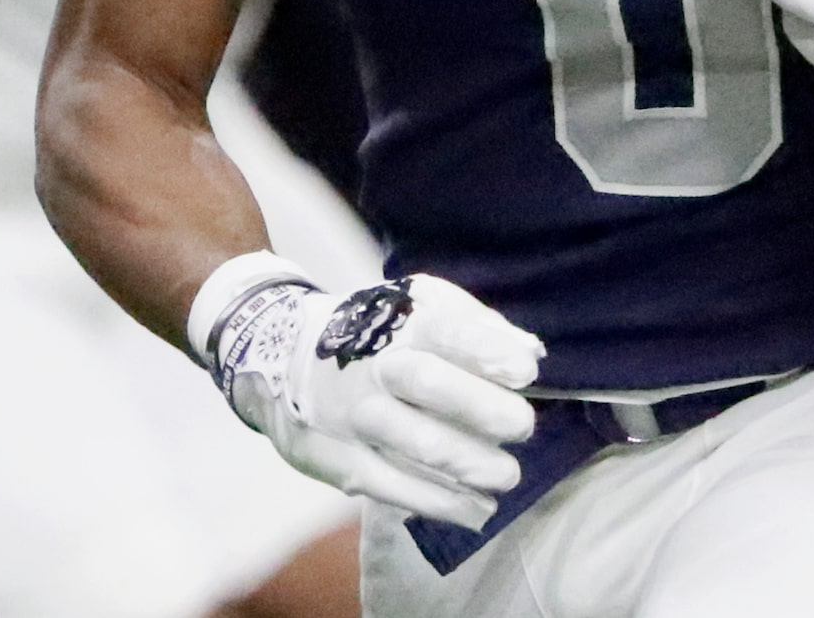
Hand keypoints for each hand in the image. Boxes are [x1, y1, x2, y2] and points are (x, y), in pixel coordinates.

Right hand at [204, 272, 543, 530]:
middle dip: (485, 411)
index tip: (526, 373)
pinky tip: (477, 508)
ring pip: (417, 446)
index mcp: (401, 322)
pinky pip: (396, 488)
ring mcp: (355, 416)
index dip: (490, 351)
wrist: (282, 350)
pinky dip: (442, 502)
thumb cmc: (377, 329)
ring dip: (471, 465)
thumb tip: (531, 353)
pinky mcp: (340, 460)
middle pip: (432, 387)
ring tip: (507, 475)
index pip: (448, 331)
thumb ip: (478, 326)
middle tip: (523, 426)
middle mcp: (375, 367)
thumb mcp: (422, 305)